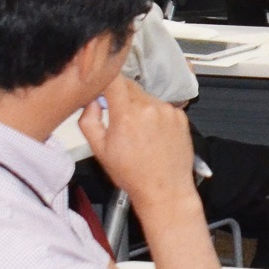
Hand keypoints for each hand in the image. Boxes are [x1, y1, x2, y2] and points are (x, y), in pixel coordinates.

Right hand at [78, 73, 198, 218]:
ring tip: (138, 132)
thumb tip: (91, 101)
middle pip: (129, 86)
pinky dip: (155, 114)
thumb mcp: (99, 150)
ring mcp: (167, 110)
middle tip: (117, 119)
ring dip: (139, 107)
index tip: (101, 86)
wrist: (165, 189)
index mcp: (127, 114)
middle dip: (120, 96)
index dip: (105, 78)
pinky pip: (162, 106)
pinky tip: (153, 134)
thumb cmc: (132, 174)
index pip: (113, 78)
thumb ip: (88, 120)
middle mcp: (149, 107)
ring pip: (146, 97)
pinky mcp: (180, 116)